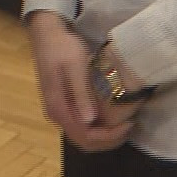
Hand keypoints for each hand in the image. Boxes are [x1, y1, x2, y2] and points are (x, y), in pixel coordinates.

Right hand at [27, 12, 134, 151]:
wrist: (47, 35)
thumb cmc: (63, 48)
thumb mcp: (75, 68)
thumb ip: (80, 95)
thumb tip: (90, 120)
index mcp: (58, 107)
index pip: (85, 136)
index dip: (109, 136)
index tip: (128, 123)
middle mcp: (56, 114)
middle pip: (84, 141)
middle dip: (109, 140)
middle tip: (129, 126)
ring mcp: (58, 110)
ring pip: (83, 136)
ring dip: (104, 136)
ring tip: (124, 123)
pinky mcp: (63, 105)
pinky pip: (81, 126)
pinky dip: (98, 128)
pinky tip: (111, 117)